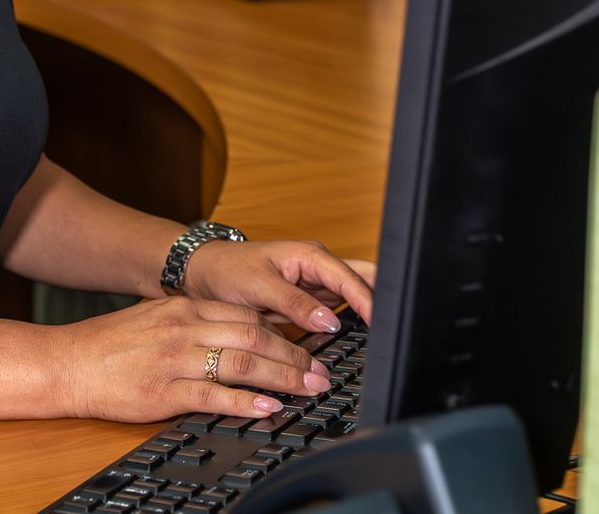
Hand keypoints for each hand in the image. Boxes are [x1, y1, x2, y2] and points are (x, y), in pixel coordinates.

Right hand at [58, 296, 334, 422]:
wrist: (69, 362)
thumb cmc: (110, 344)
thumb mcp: (156, 318)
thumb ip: (195, 322)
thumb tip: (238, 333)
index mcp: (184, 309)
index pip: (247, 316)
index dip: (285, 331)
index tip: (309, 346)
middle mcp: (184, 329)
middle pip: (255, 338)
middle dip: (295, 355)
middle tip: (321, 371)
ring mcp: (176, 360)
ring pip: (243, 364)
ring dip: (283, 378)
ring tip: (308, 388)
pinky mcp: (165, 391)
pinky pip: (215, 396)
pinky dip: (247, 402)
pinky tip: (268, 407)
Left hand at [181, 240, 375, 333]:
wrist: (205, 274)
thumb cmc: (228, 271)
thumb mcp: (259, 286)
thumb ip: (295, 303)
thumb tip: (330, 320)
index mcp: (311, 256)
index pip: (352, 278)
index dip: (370, 302)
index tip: (384, 326)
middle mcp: (319, 268)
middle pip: (363, 281)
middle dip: (380, 302)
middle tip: (392, 332)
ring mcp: (317, 285)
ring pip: (354, 300)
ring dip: (366, 316)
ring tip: (381, 341)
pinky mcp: (309, 303)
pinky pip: (337, 314)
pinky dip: (347, 326)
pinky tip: (356, 341)